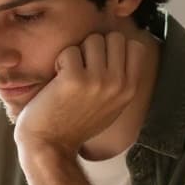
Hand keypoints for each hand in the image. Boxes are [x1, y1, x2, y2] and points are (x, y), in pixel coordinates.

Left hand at [13, 31, 147, 155]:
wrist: (50, 146)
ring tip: (69, 74)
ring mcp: (98, 81)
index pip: (135, 46)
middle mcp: (118, 84)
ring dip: (77, 53)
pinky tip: (57, 81)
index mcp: (130, 90)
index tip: (99, 63)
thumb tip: (123, 47)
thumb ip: (120, 79)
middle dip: (95, 47)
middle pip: (114, 38)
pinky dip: (60, 62)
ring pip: (93, 40)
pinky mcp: (75, 79)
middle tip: (82, 67)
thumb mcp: (111, 106)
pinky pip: (70, 51)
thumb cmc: (75, 124)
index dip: (114, 48)